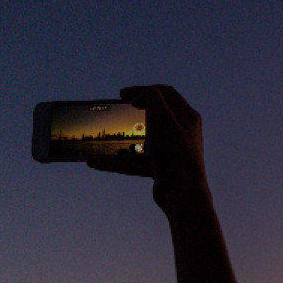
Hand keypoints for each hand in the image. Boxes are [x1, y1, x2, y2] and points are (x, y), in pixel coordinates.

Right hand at [88, 85, 208, 212]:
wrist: (182, 193)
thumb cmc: (175, 152)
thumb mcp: (162, 116)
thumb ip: (151, 97)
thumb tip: (141, 97)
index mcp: (186, 116)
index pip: (165, 93)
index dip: (143, 90)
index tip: (122, 95)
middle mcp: (181, 133)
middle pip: (154, 116)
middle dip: (132, 113)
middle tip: (116, 111)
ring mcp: (171, 152)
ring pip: (141, 142)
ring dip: (120, 140)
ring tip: (101, 140)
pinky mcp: (161, 170)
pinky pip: (135, 163)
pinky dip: (116, 162)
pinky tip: (96, 162)